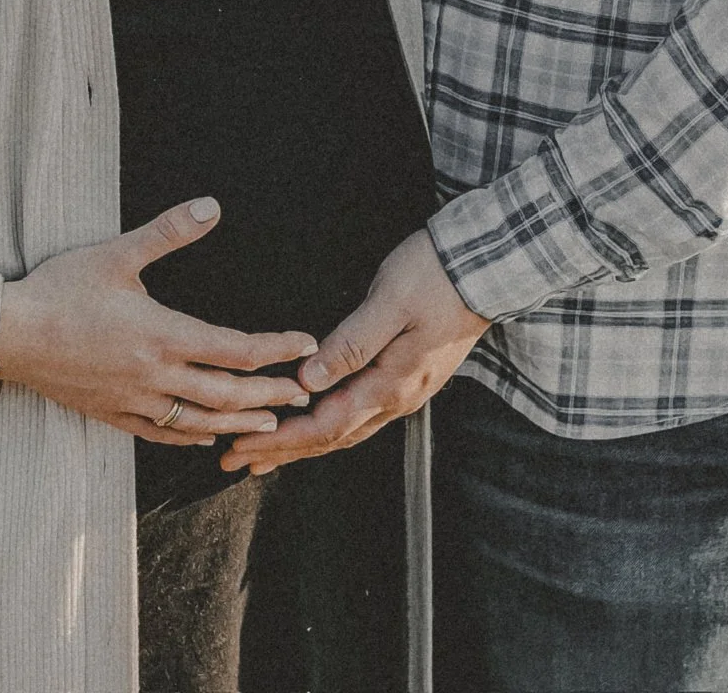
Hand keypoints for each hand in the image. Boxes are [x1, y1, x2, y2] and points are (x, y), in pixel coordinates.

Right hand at [0, 198, 317, 445]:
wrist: (9, 335)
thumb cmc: (62, 289)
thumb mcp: (117, 253)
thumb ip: (168, 232)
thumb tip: (212, 206)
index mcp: (162, 335)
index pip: (236, 350)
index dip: (276, 349)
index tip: (305, 343)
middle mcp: (155, 376)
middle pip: (227, 394)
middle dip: (271, 394)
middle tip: (305, 393)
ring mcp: (134, 402)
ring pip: (199, 422)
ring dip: (239, 422)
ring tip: (270, 422)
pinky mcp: (112, 415)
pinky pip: (162, 435)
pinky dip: (192, 437)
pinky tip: (207, 437)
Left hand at [219, 229, 488, 474]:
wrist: (490, 266)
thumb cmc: (436, 275)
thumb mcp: (389, 302)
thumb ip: (349, 344)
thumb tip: (307, 381)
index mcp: (391, 384)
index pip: (326, 426)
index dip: (281, 442)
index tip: (240, 451)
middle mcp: (399, 397)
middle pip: (333, 437)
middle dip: (283, 452)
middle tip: (237, 462)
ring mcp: (408, 388)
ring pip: (348, 428)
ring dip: (305, 442)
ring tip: (267, 452)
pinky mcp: (411, 373)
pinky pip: (362, 412)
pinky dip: (330, 423)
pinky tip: (316, 417)